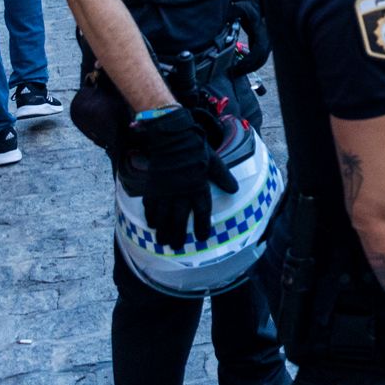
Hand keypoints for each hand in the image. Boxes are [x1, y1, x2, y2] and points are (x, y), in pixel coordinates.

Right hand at [118, 109, 236, 249]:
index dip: (201, 226)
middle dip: (178, 235)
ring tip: (163, 242)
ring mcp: (165, 190)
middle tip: (176, 247)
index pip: (201, 211)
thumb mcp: (214, 161)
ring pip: (163, 216)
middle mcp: (181, 191)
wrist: (172, 136)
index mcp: (198, 185)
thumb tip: (234, 190)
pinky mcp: (153, 186)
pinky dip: (151, 217)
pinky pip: (150, 206)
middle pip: (179, 219)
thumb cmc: (195, 147)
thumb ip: (223, 176)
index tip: (202, 238)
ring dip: (162, 231)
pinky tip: (151, 225)